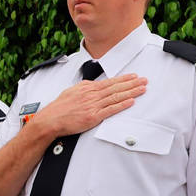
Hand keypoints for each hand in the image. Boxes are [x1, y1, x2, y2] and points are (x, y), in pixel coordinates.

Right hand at [32, 74, 147, 136]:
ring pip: (115, 97)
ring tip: (142, 89)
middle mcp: (92, 95)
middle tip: (145, 80)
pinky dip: (121, 105)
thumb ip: (84, 88)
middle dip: (132, 83)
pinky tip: (131, 102)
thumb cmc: (59, 108)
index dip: (123, 79)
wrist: (51, 119)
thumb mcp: (71, 92)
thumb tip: (93, 85)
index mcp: (87, 88)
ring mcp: (93, 105)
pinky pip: (110, 110)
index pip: (109, 82)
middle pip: (116, 87)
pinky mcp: (93, 117)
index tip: (134, 76)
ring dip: (131, 92)